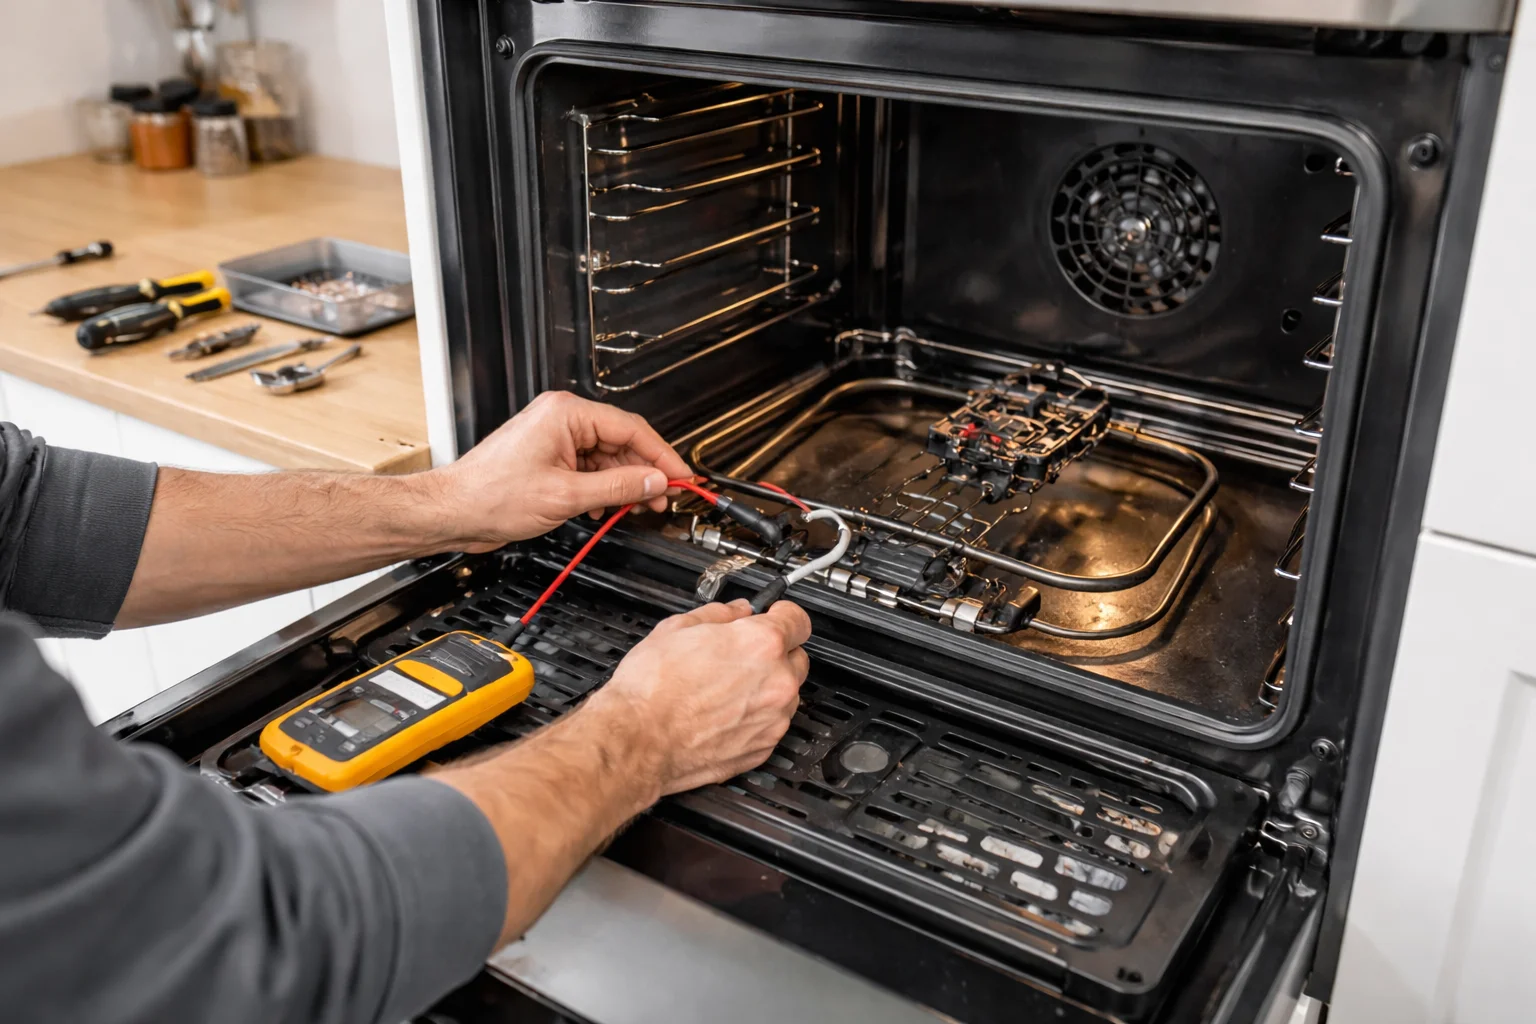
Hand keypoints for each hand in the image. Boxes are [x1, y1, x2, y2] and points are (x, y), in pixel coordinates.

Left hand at [426, 391, 691, 549]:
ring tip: (639, 507)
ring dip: (625, 484)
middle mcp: (561, 419)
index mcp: (566, 414)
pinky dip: (604, 489)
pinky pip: (590, 469)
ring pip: (607, 458)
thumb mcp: (567, 495)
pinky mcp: (549, 459)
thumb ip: (618, 487)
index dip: (661, 455)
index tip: (682, 476)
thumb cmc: (491, 495)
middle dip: (644, 472)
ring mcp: (555, 439)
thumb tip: (654, 481)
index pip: (630, 428)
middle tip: (664, 498)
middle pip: (621, 442)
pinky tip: (607, 508)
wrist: (453, 512)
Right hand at [585, 600, 812, 795]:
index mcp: (762, 645)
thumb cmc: (652, 690)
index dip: (783, 615)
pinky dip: (754, 718)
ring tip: (725, 689)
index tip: (775, 617)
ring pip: (785, 695)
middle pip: (797, 659)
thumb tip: (737, 611)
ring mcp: (773, 720)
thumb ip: (720, 614)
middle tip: (741, 656)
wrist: (638, 740)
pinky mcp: (762, 749)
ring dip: (766, 688)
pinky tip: (723, 713)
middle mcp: (777, 683)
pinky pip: (770, 725)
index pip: (799, 620)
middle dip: (775, 654)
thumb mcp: (678, 628)